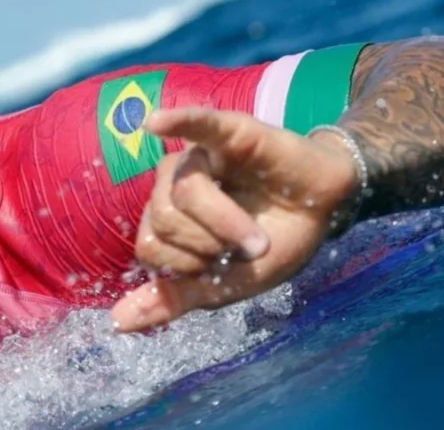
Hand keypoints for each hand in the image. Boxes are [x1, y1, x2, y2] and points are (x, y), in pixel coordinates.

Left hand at [109, 107, 358, 332]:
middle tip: (247, 248)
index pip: (149, 245)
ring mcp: (203, 153)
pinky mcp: (233, 132)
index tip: (222, 266)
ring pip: (184, 191)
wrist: (326, 215)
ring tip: (258, 235)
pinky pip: (199, 124)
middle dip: (208, 245)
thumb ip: (172, 300)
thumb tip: (117, 322)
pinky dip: (177, 121)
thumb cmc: (274, 242)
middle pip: (162, 218)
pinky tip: (155, 123)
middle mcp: (177, 180)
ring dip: (226, 224)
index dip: (186, 266)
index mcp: (168, 213)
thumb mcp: (223, 284)